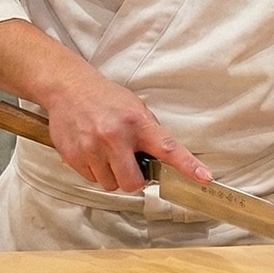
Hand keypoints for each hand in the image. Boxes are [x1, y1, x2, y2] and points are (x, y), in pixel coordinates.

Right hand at [44, 74, 211, 192]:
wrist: (69, 88)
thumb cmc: (105, 98)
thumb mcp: (136, 108)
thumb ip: (150, 134)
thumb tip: (163, 161)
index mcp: (137, 123)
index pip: (168, 148)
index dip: (188, 166)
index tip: (204, 178)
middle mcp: (115, 136)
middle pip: (132, 183)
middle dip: (133, 179)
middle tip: (128, 163)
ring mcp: (92, 148)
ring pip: (110, 184)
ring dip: (112, 175)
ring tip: (106, 152)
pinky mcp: (74, 156)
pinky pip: (92, 179)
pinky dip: (95, 171)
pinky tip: (92, 151)